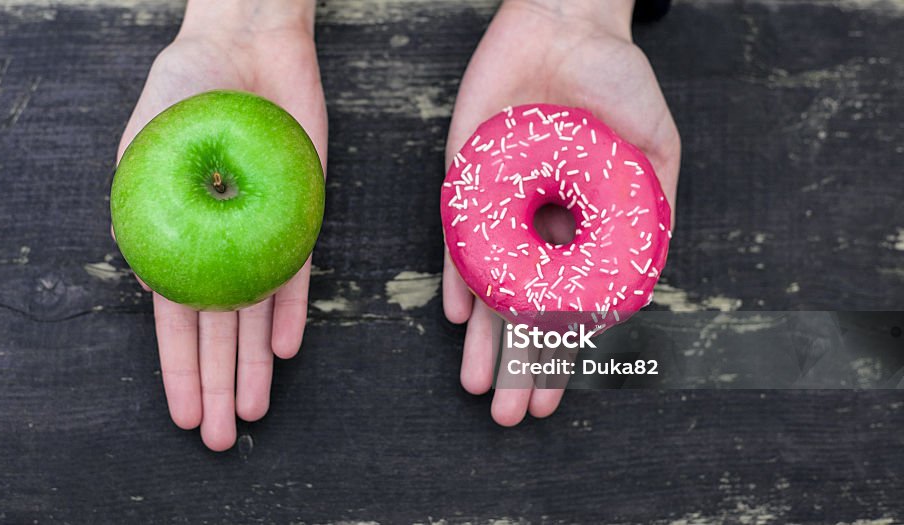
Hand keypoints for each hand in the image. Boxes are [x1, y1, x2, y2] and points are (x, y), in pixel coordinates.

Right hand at [113, 0, 325, 450]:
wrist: (247, 45)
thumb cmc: (185, 87)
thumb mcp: (147, 143)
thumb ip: (146, 203)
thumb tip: (145, 274)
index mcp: (174, 235)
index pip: (175, 317)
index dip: (179, 368)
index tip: (185, 413)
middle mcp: (218, 243)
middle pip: (218, 328)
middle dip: (218, 384)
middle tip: (222, 437)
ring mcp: (260, 232)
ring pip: (257, 312)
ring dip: (253, 364)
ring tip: (253, 410)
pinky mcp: (300, 214)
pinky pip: (297, 270)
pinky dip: (291, 309)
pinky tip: (284, 349)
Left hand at [442, 0, 680, 425]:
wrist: (567, 25)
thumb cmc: (619, 82)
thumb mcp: (656, 150)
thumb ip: (652, 213)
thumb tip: (639, 282)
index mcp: (580, 230)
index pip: (567, 306)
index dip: (561, 355)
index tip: (553, 399)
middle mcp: (537, 229)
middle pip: (525, 309)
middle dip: (519, 364)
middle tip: (509, 416)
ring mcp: (500, 207)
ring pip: (490, 285)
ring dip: (485, 339)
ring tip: (479, 387)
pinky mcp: (466, 179)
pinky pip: (459, 236)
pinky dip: (460, 274)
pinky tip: (460, 316)